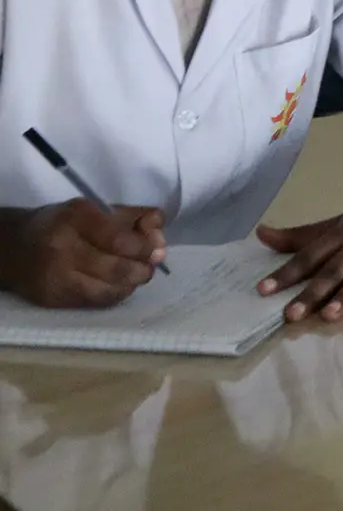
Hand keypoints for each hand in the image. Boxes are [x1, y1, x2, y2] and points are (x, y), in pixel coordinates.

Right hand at [0, 201, 164, 307]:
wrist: (14, 248)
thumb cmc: (63, 224)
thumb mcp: (96, 209)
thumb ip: (133, 217)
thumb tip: (160, 234)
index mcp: (76, 217)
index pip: (119, 238)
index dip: (145, 247)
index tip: (157, 249)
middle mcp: (63, 247)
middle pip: (117, 267)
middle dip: (143, 268)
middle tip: (150, 265)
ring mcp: (56, 276)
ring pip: (110, 289)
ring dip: (132, 283)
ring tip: (136, 275)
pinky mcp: (53, 298)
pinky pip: (96, 301)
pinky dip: (116, 293)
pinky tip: (119, 285)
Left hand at [256, 183, 342, 321]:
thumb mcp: (339, 223)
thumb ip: (302, 235)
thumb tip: (260, 235)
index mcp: (341, 236)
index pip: (310, 255)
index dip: (287, 273)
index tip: (263, 291)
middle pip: (334, 270)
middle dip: (312, 292)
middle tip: (291, 315)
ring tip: (330, 315)